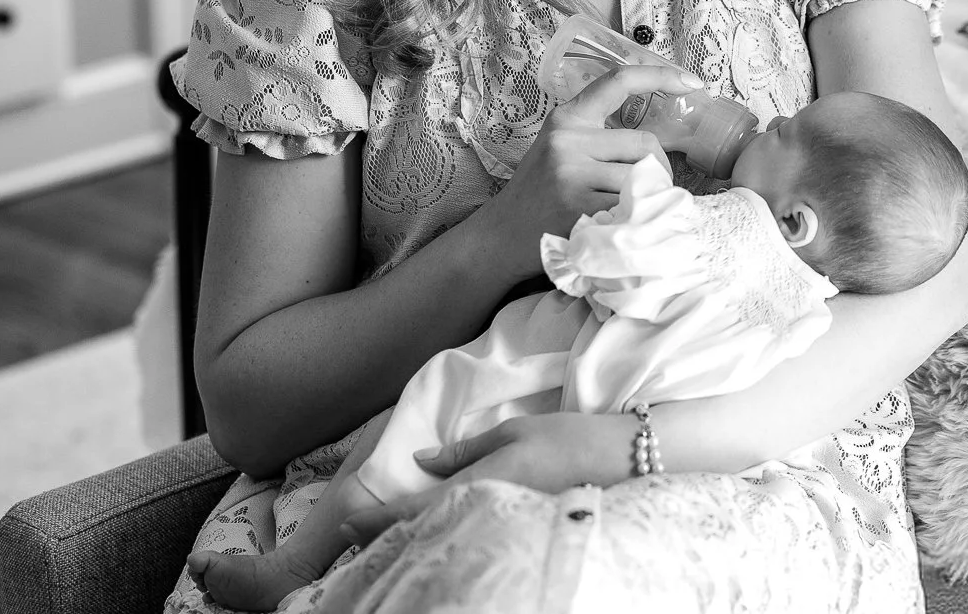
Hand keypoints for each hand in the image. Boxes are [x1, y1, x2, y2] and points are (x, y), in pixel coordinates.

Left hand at [336, 413, 638, 546]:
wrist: (620, 459)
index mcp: (480, 484)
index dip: (377, 520)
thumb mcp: (513, 432)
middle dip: (388, 534)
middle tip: (357, 533)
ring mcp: (503, 522)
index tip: (347, 524)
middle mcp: (486, 509)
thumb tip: (420, 460)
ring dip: (415, 533)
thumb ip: (464, 451)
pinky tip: (438, 526)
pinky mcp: (517, 526)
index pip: (414, 510)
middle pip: (424, 530)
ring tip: (390, 530)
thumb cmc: (567, 438)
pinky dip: (445, 530)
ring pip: (445, 534)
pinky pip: (470, 531)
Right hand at [471, 63, 700, 282]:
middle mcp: (567, 139)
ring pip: (643, 178)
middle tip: (651, 188)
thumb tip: (659, 138)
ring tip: (632, 209)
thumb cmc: (541, 192)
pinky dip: (636, 219)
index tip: (692, 82)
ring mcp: (570, 173)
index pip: (619, 81)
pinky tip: (621, 226)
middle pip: (646, 143)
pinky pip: (631, 208)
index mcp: (568, 117)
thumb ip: (600, 136)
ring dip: (649, 197)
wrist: (500, 235)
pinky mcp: (576, 207)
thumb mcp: (561, 149)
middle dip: (659, 168)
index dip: (661, 76)